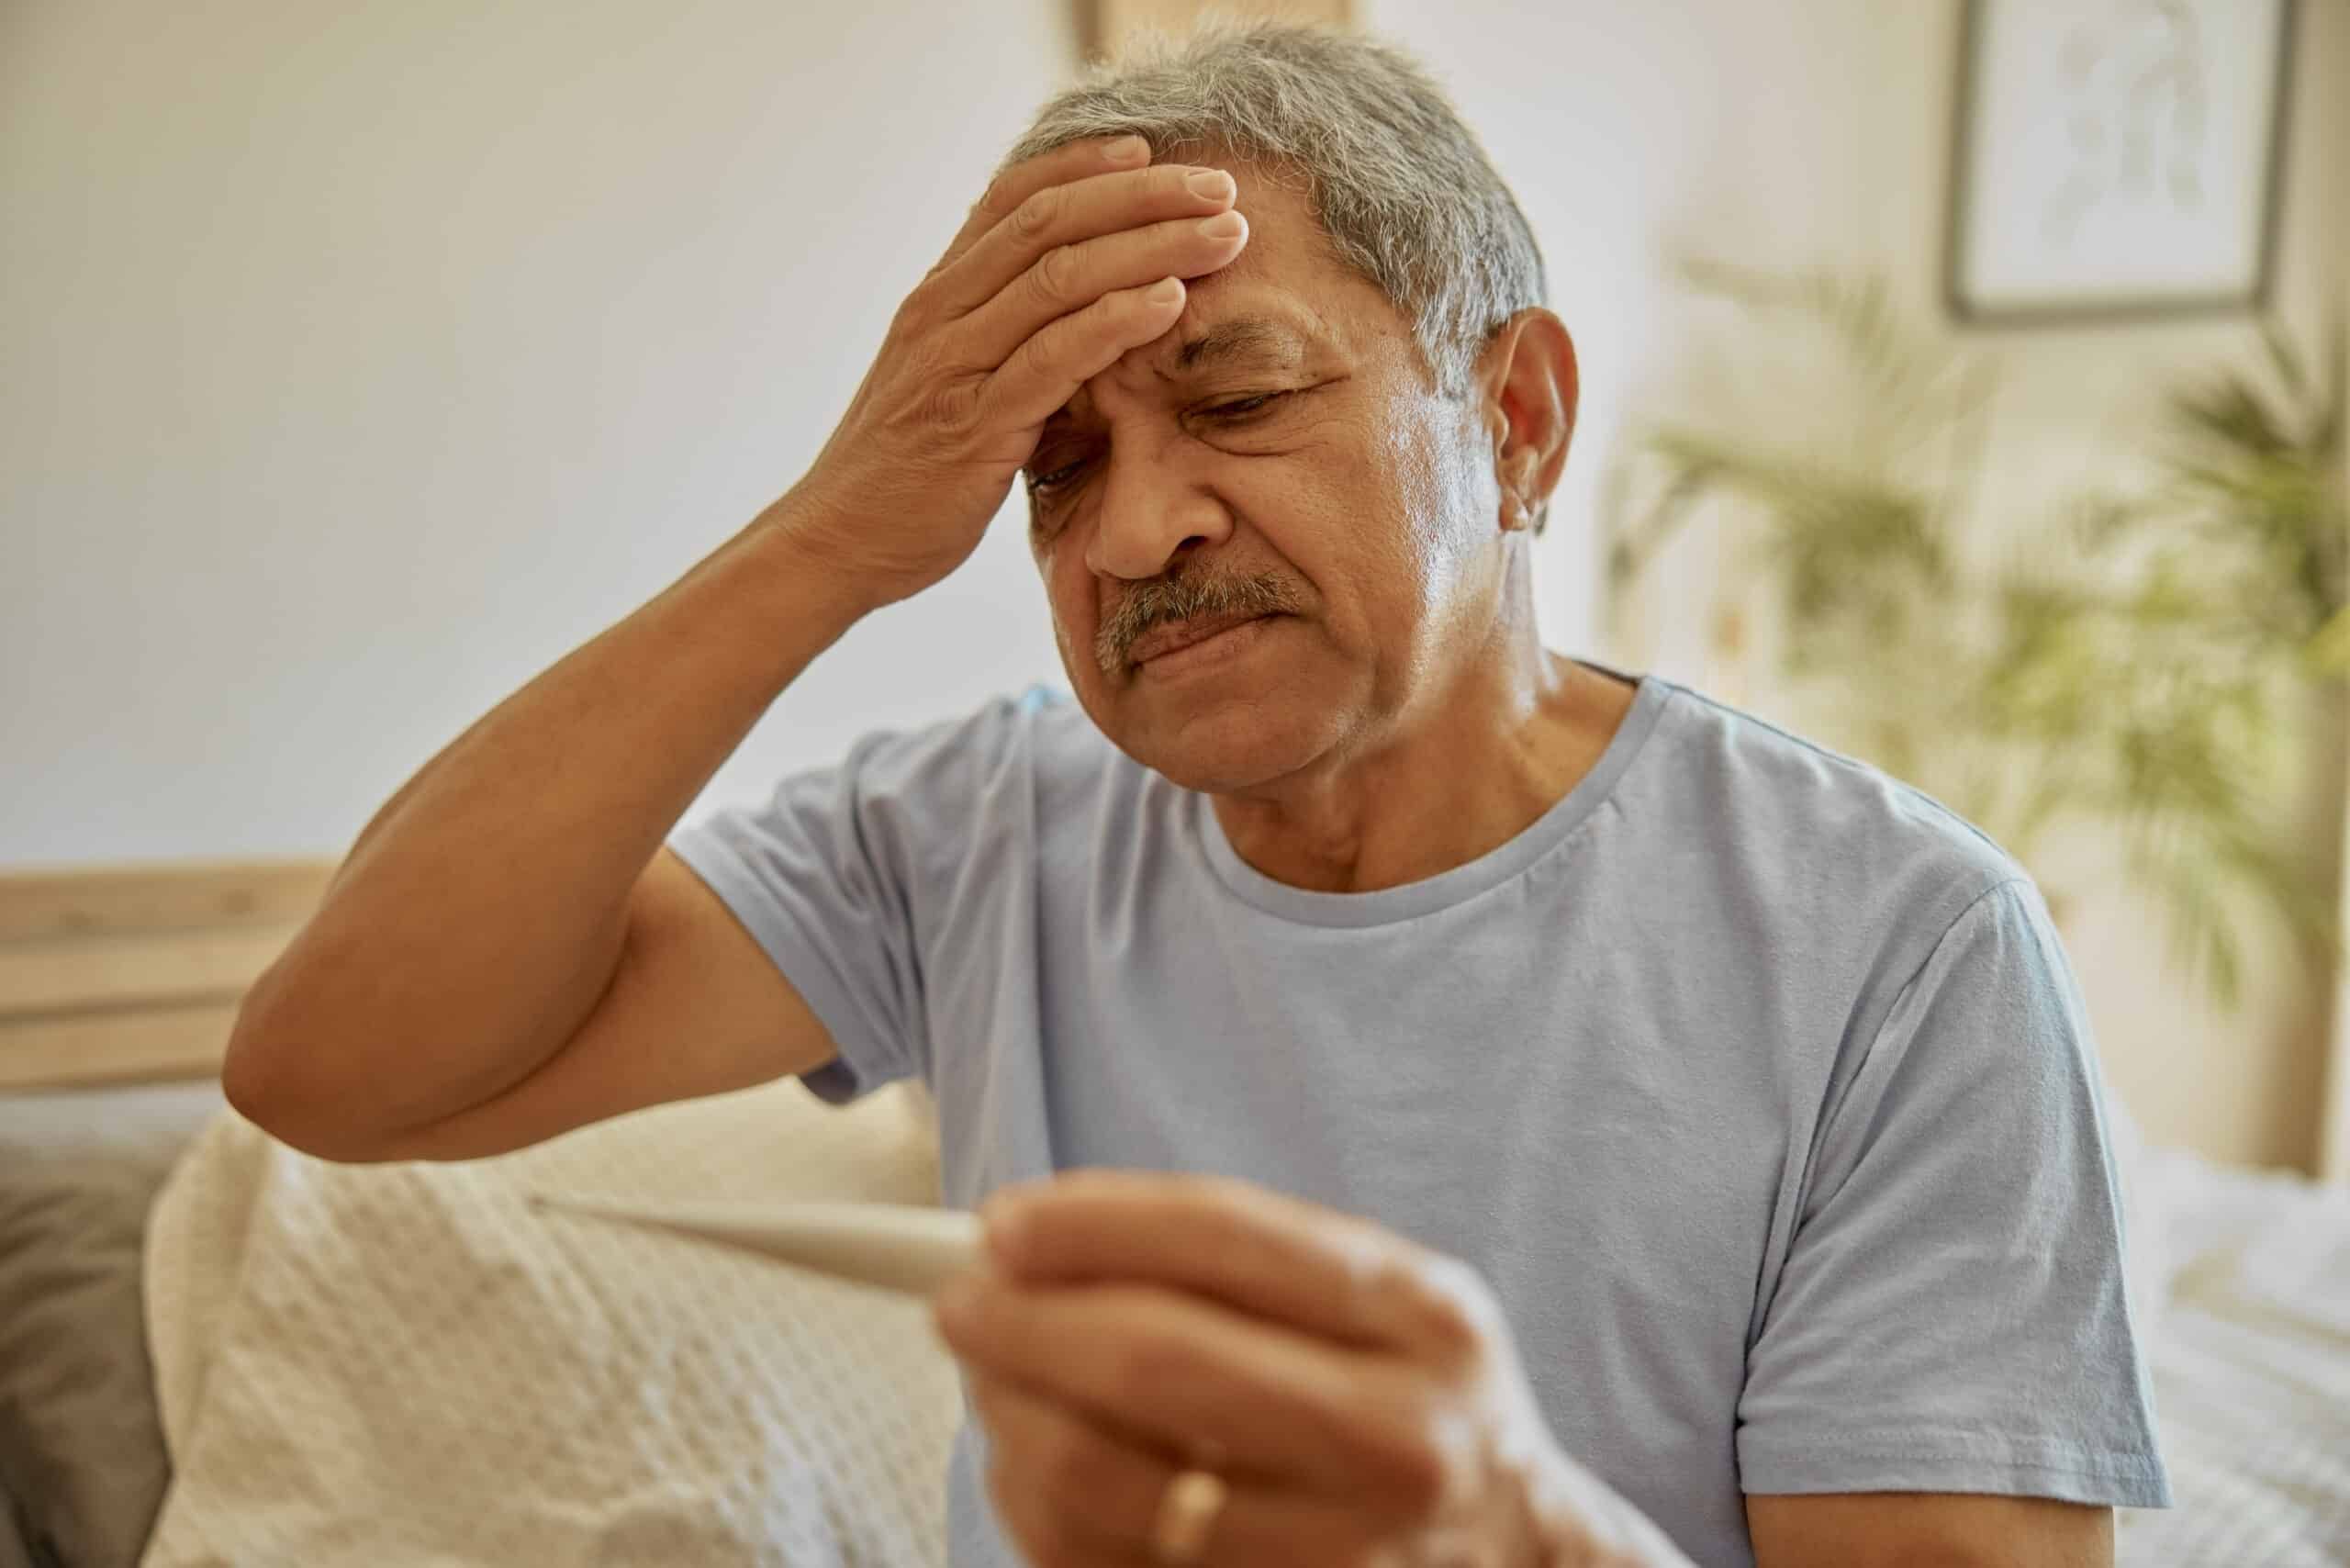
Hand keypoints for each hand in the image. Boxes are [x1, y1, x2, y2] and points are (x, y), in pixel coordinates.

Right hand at [774, 136, 1250, 609]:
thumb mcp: (945, 383)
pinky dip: (1115, 322)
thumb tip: (1069, 312)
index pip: (1012, 200)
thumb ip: (995, 339)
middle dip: (1143, 196)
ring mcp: (954, 365)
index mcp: (938, 297)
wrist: (836, 542)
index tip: (1150, 151)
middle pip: (1049, 223)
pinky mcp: (973, 426)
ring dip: (1151, 247)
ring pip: (1059, 277)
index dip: (1084, 166)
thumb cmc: (905, 470)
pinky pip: (1052, 358)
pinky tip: (1170, 302)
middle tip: (1220, 187)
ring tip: (1223, 235)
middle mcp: (941, 314)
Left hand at [932, 1169, 1662, 1567]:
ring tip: (992, 1382)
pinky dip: (1035, 1509)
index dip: (1092, 1224)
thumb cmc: (1415, 1405)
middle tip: (963, 1304)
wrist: (1513, 1559)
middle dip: (1024, 1323)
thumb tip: (1030, 1239)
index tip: (1001, 1224)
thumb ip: (1240, 1257)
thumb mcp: (1385, 1302)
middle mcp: (1397, 1443)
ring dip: (1011, 1421)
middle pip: (1155, 1367)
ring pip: (1107, 1487)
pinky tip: (1029, 1464)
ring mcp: (1338, 1556)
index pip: (1227, 1239)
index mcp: (1423, 1322)